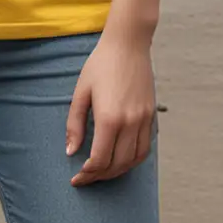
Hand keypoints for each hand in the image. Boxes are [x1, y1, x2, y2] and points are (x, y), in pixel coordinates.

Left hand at [65, 30, 155, 186]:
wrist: (128, 44)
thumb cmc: (101, 64)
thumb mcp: (81, 92)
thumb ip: (75, 124)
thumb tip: (71, 151)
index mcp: (109, 118)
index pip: (100, 159)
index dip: (87, 174)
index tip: (77, 178)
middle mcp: (130, 122)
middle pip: (117, 164)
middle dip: (100, 176)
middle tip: (86, 178)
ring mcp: (143, 120)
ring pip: (134, 160)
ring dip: (118, 171)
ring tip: (102, 172)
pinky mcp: (151, 115)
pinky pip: (145, 148)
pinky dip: (133, 160)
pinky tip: (121, 159)